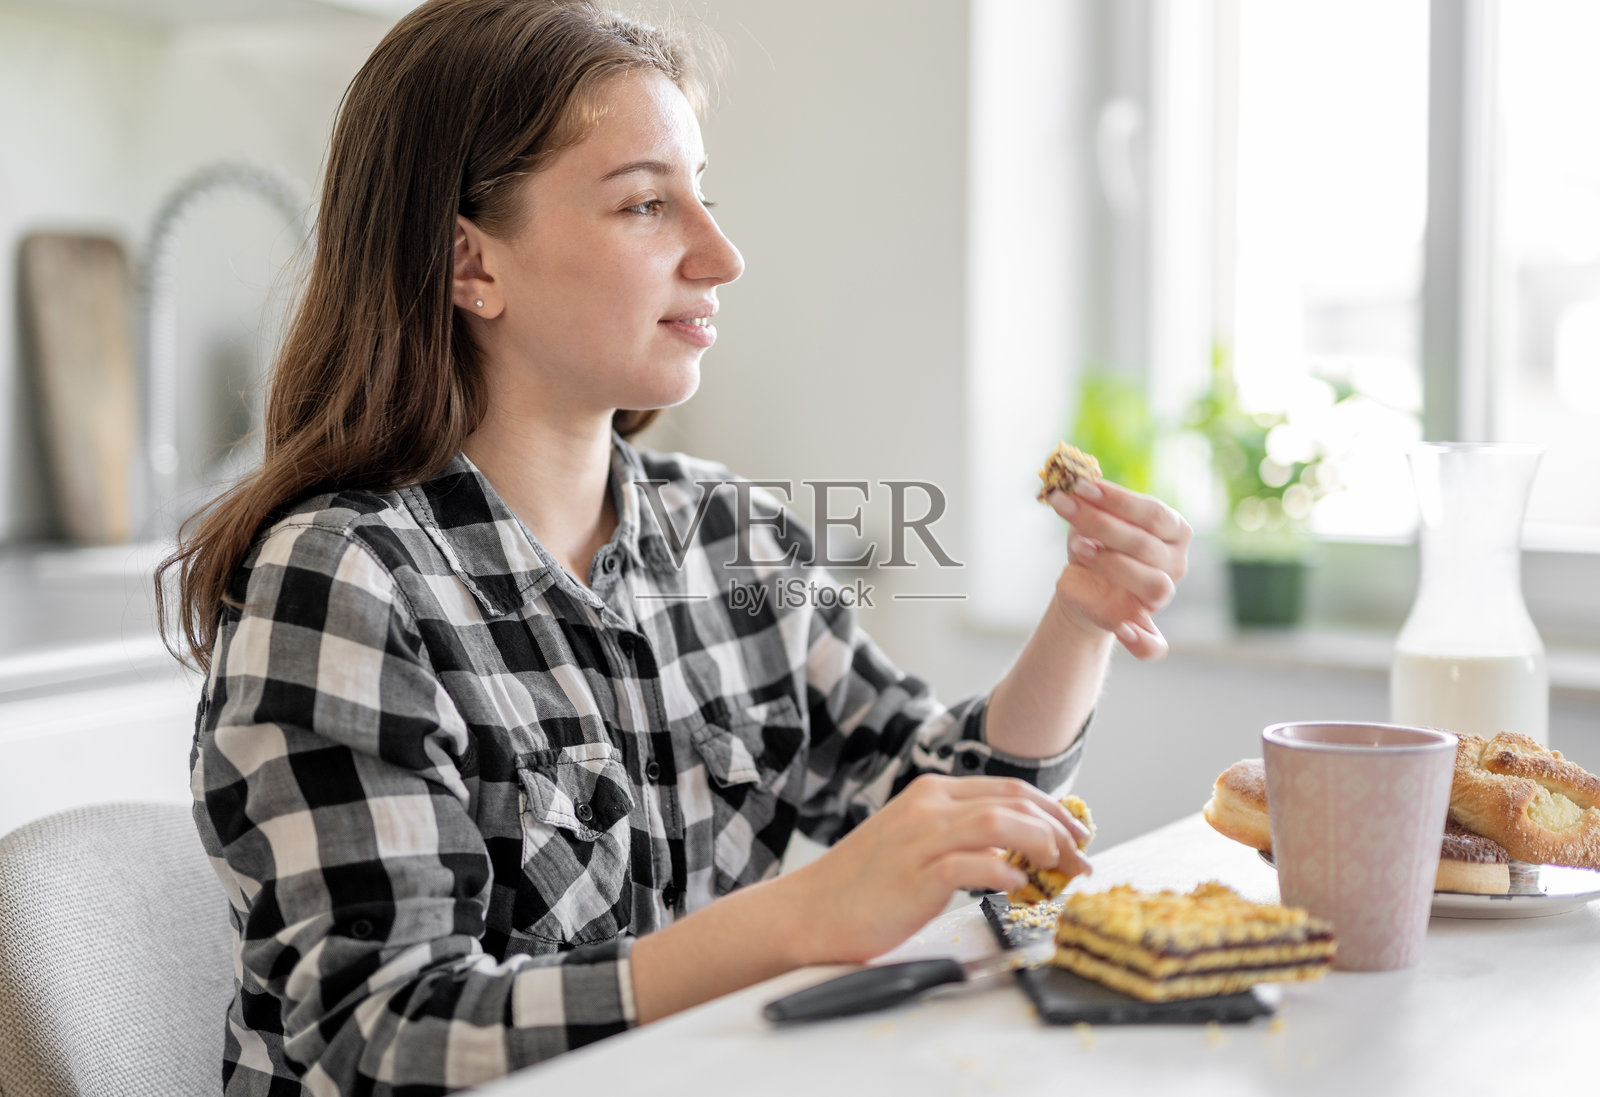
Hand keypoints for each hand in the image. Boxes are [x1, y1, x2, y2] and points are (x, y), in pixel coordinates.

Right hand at [778, 775, 1092, 965]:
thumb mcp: (917, 843)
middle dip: (1060, 827)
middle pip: (1014, 801)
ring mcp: (921, 839)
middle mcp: (929, 807)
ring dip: (1043, 844)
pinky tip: (1018, 887)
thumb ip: (962, 835)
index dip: (1054, 810)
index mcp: (932, 793)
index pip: (1010, 789)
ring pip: (1000, 822)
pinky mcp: (916, 875)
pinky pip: (972, 864)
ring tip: (1062, 869)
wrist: (812, 910)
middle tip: (1081, 858)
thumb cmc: (866, 885)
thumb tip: (1018, 847)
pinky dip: (1003, 871)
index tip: (1077, 835)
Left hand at [1045, 479, 1190, 658]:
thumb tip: (1074, 480)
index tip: (1080, 486)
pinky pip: (1154, 644)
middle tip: (1066, 506)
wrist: (1081, 584)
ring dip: (1112, 564)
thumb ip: (1090, 502)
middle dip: (1100, 523)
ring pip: (1153, 584)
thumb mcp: (1089, 519)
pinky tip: (1123, 629)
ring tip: (1079, 548)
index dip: (1117, 499)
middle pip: (1146, 544)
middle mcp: (1175, 563)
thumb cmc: (1092, 543)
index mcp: (1173, 530)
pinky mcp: (1142, 627)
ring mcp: (1161, 596)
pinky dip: (1141, 640)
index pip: (1153, 512)